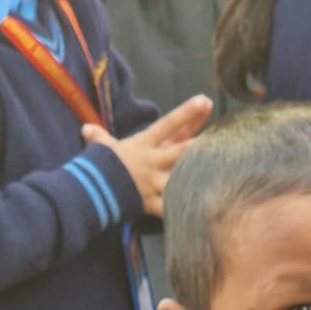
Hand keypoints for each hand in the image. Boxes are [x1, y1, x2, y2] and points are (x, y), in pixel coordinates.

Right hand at [81, 95, 212, 216]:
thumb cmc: (97, 166)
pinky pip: (171, 206)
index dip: (186, 113)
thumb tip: (87, 128)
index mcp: (144, 144)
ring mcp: (154, 183)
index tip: (205, 101)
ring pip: (181, 177)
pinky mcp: (152, 203)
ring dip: (199, 174)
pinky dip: (184, 207)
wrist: (90, 192)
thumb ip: (99, 138)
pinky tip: (203, 208)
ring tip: (222, 170)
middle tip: (223, 136)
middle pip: (182, 151)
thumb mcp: (100, 149)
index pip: (168, 125)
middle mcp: (153, 162)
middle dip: (202, 144)